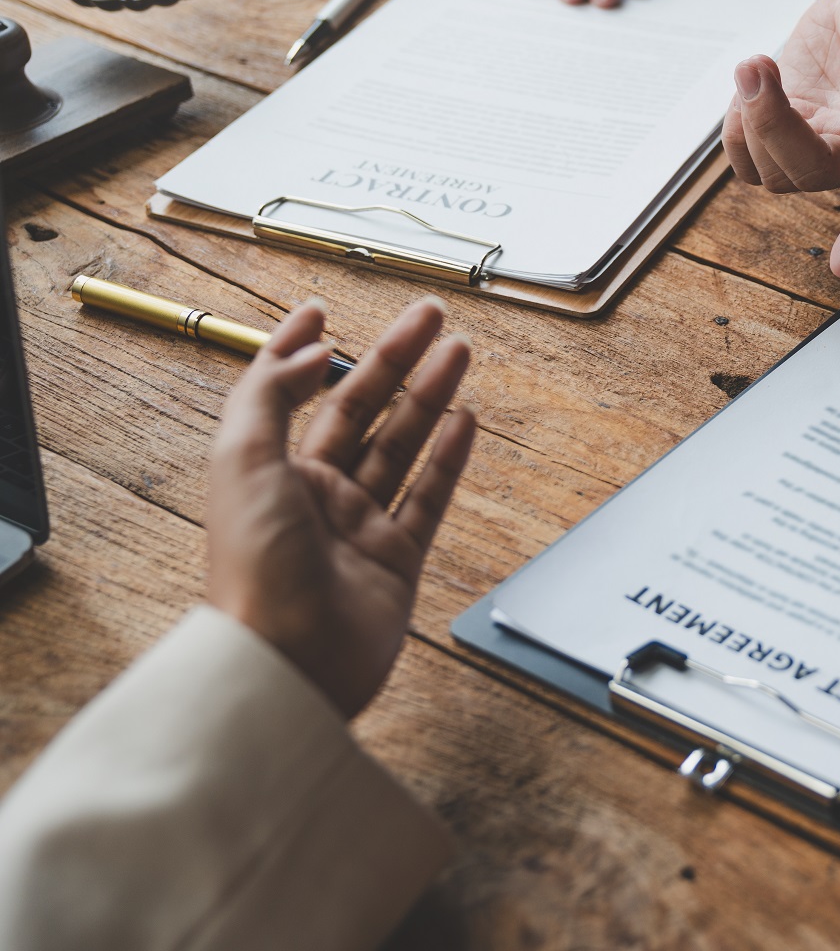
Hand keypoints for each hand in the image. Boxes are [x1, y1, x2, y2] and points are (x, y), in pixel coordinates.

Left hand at [205, 298, 476, 717]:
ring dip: (430, 395)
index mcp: (269, 471)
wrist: (288, 661)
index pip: (289, 392)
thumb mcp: (242, 462)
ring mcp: (359, 525)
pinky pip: (428, 496)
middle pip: (360, 408)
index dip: (303, 348)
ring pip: (401, 444)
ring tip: (459, 352)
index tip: (323, 311)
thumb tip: (309, 351)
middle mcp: (314, 493)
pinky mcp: (397, 559)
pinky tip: (465, 421)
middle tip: (430, 316)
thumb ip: (270, 396)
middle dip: (395, 358)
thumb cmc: (254, 572)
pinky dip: (449, 457)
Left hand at [722, 0, 839, 276]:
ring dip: (751, 118)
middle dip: (772, 126)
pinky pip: (744, 156)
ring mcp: (817, 144)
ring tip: (759, 64)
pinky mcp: (783, 132)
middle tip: (759, 64)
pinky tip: (754, 83)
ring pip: (769, 170)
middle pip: (808, 174)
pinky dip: (736, 124)